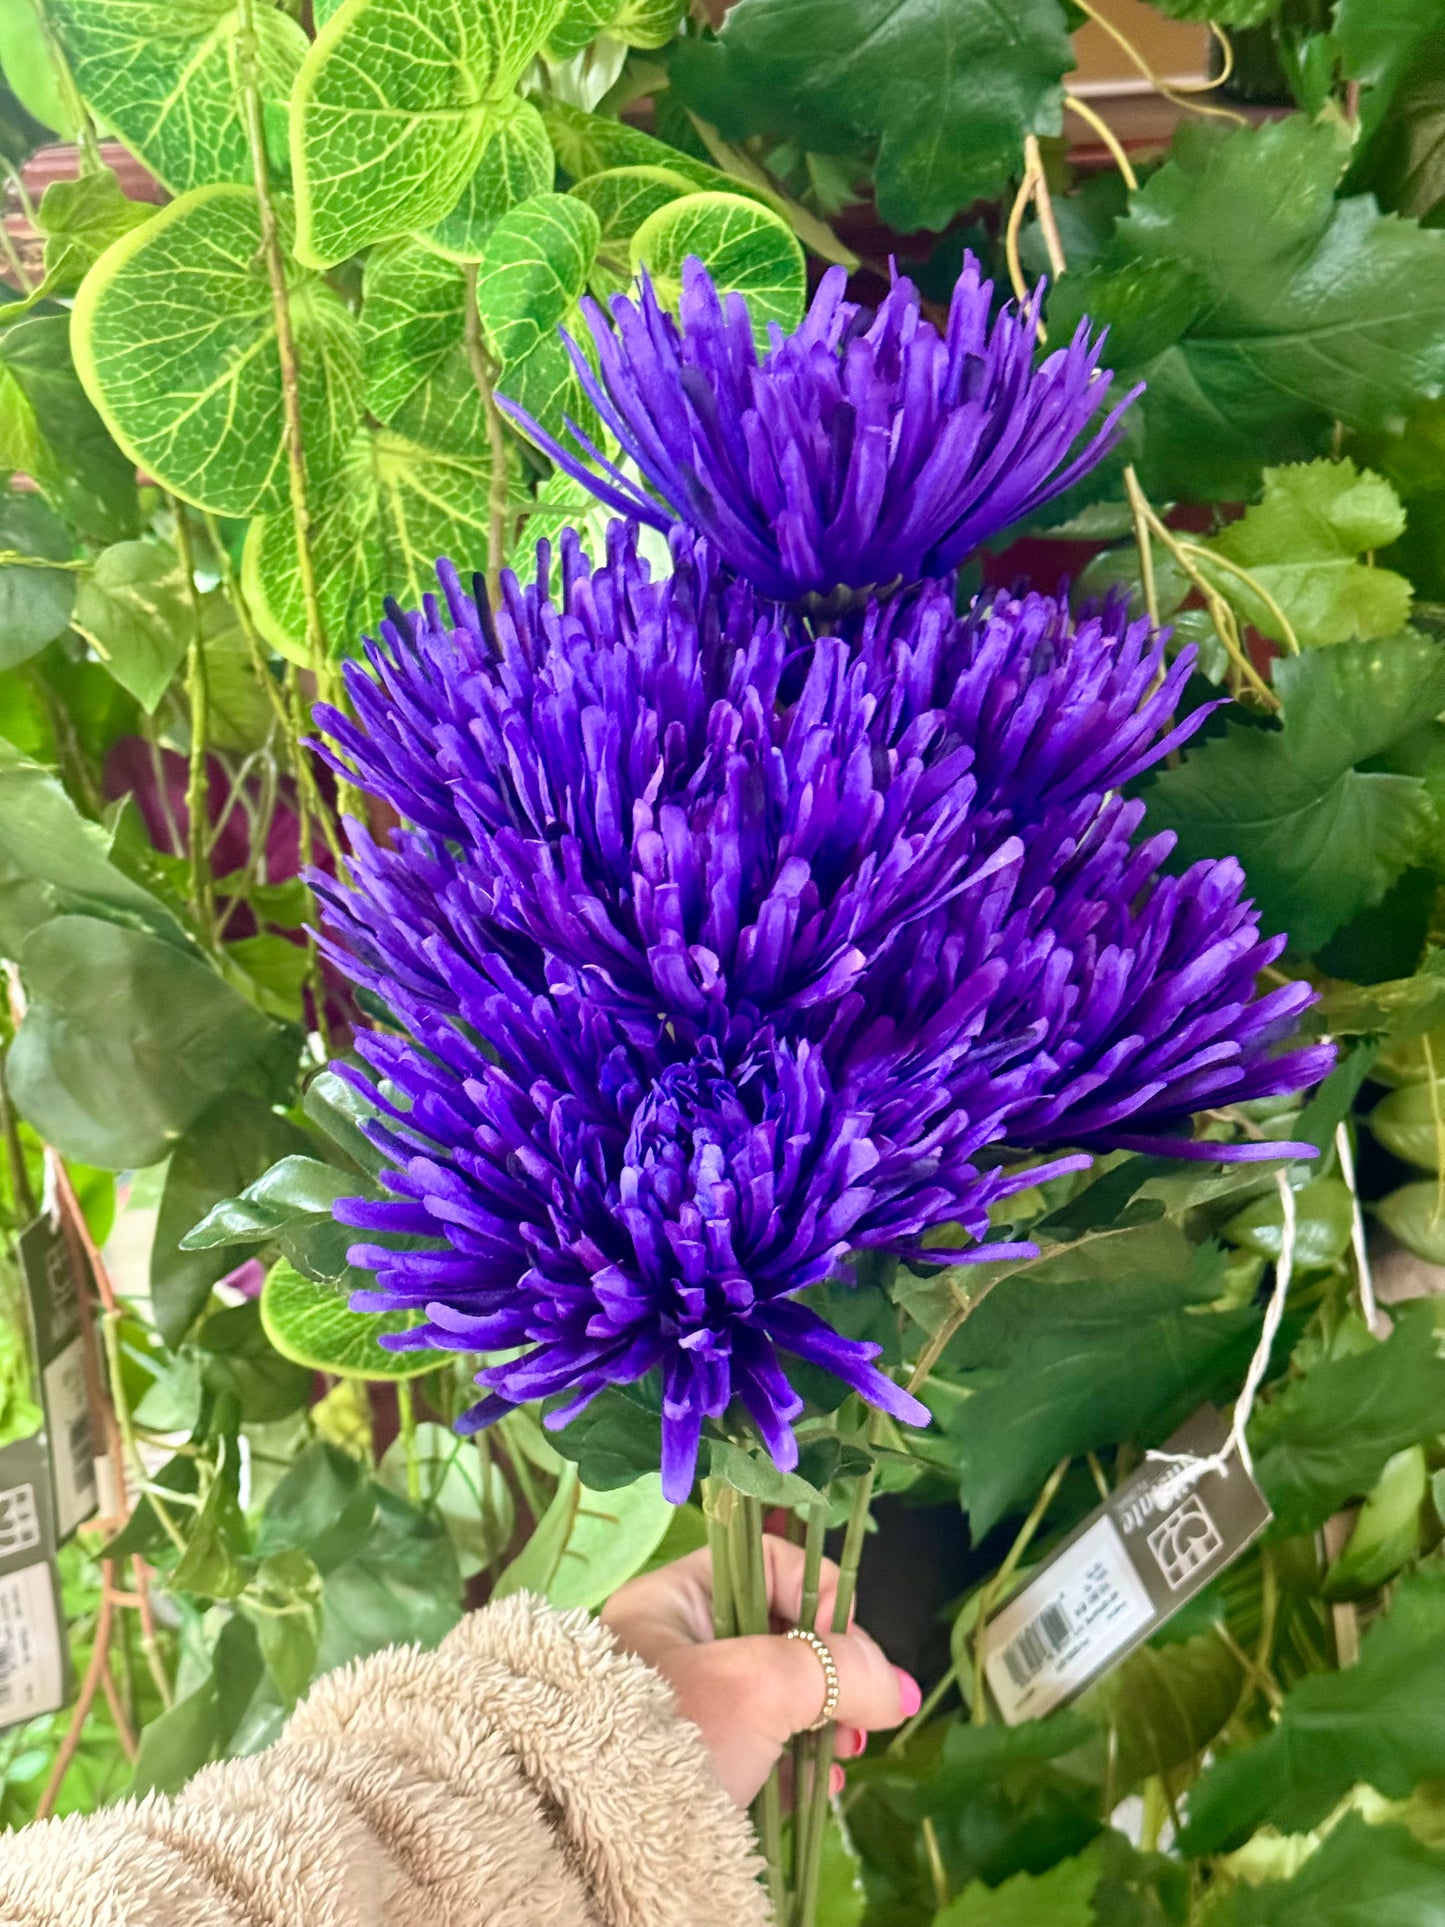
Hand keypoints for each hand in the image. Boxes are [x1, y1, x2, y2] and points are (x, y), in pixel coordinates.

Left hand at [601, 1538, 920, 1806]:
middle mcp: (676, 1642)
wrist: (596, 1844)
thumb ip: (838, 1671)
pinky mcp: (693, 1764)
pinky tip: (817, 1788)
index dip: (824, 1597)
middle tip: (862, 1717)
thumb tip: (901, 1687)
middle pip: (782, 1634)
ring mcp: (683, 1706)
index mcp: (674, 1599)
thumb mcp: (760, 1687)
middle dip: (832, 1675)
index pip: (771, 1564)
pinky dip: (795, 1762)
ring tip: (843, 1757)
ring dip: (821, 1722)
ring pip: (776, 1696)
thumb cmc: (674, 1737)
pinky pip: (760, 1747)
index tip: (854, 1653)